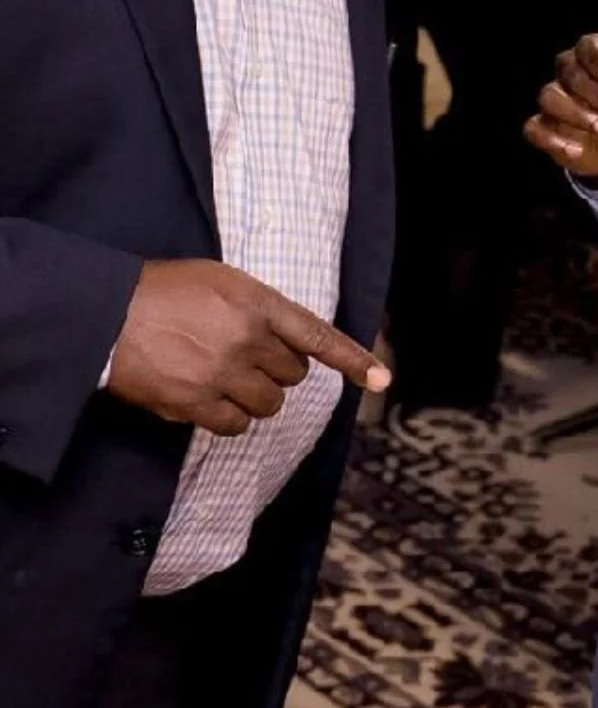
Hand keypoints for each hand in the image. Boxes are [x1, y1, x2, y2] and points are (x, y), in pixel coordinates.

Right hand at [107, 258, 388, 435]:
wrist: (105, 314)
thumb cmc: (163, 291)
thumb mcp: (222, 281)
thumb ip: (261, 308)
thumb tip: (290, 339)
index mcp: (258, 304)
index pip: (319, 336)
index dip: (353, 359)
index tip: (382, 379)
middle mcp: (248, 340)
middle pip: (295, 375)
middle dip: (279, 370)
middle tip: (246, 357)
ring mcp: (223, 374)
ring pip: (271, 405)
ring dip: (257, 396)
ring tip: (227, 378)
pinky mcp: (196, 404)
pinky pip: (237, 426)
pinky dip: (232, 418)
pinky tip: (212, 401)